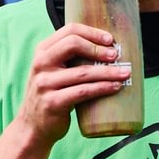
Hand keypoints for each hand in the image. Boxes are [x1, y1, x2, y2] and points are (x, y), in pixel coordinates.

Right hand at [14, 23, 130, 145]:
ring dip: (108, 72)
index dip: (92, 33)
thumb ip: (69, 59)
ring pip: (82, 72)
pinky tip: (115, 87)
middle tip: (116, 56)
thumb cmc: (51, 95)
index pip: (69, 31)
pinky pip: (83, 92)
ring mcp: (45, 84)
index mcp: (42, 51)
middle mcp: (41, 64)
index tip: (110, 40)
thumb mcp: (53, 71)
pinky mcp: (53, 102)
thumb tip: (107, 48)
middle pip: (73, 44)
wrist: (33, 127)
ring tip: (124, 73)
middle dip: (99, 49)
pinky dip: (102, 88)